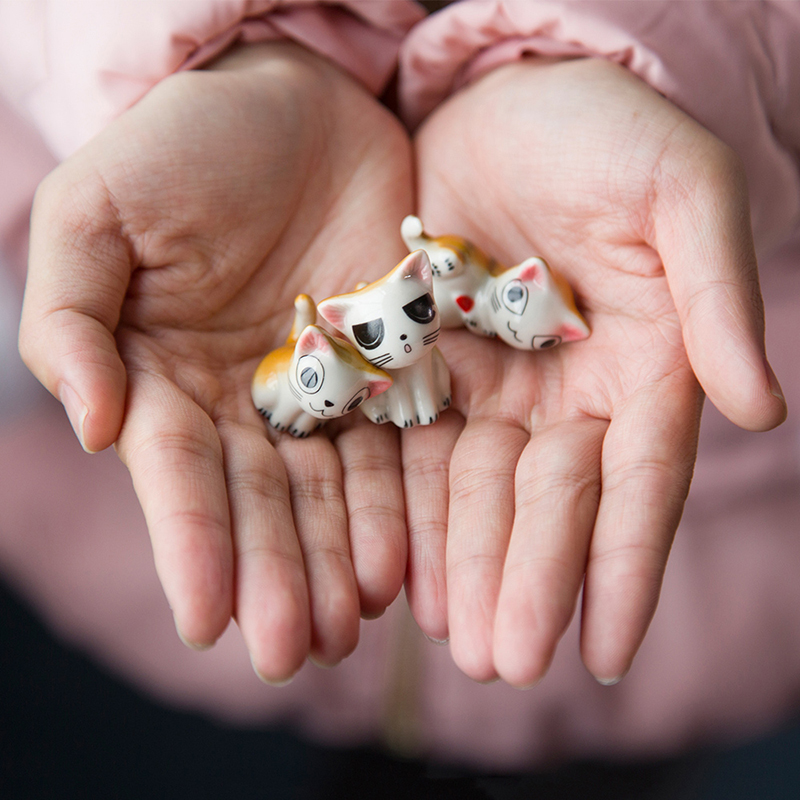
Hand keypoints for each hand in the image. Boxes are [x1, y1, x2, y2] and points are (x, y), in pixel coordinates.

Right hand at [19, 43, 413, 681]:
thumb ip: (74, 319)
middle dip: (274, 575)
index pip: (179, 473)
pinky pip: (396, 444)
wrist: (291, 99)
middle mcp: (243, 397)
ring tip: (348, 626)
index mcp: (165, 374)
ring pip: (331, 490)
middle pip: (261, 499)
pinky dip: (398, 502)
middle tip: (290, 650)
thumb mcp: (98, 213)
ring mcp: (322, 386)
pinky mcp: (389, 365)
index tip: (207, 617)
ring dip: (338, 560)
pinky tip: (402, 560)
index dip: (192, 544)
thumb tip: (97, 432)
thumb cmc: (184, 145)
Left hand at [405, 57, 786, 685]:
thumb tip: (764, 408)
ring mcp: (494, 384)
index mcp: (643, 365)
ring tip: (455, 639)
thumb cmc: (604, 131)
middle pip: (549, 501)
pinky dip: (412, 509)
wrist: (504, 96)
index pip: (637, 483)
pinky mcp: (427, 364)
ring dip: (469, 567)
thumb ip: (717, 296)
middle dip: (530, 581)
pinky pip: (416, 448)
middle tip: (504, 664)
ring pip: (480, 492)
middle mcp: (569, 391)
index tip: (605, 650)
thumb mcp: (679, 193)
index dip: (623, 566)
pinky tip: (401, 568)